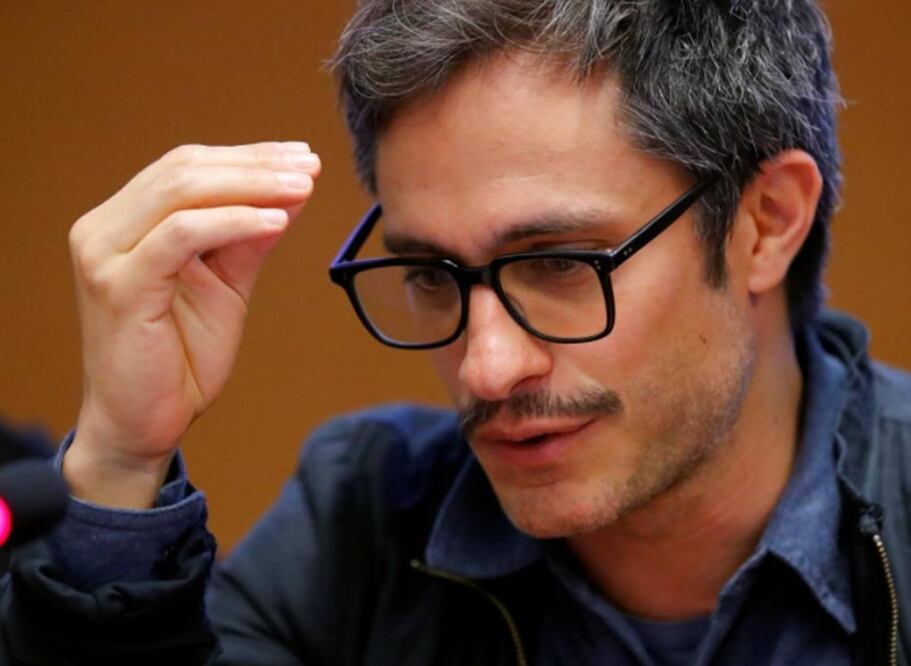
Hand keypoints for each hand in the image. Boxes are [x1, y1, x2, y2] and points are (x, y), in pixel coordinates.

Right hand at [64, 143, 320, 507]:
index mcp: (124, 223)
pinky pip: (181, 235)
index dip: (248, 157)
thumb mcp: (226, 286)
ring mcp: (105, 255)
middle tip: (310, 166)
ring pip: (181, 192)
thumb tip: (292, 191)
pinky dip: (233, 221)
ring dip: (252, 185)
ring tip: (302, 187)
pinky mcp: (118, 287)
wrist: (144, 423)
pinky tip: (276, 221)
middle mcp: (104, 230)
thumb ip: (249, 239)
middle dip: (256, 164)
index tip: (302, 157)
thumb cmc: (181, 357)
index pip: (187, 167)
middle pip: (184, 169)